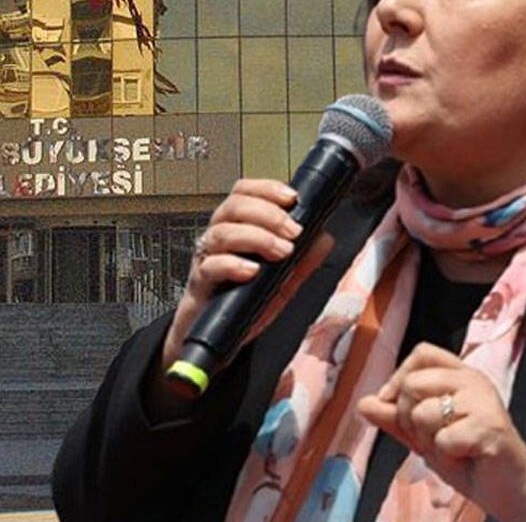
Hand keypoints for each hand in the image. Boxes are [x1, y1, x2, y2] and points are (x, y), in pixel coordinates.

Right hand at [157, 179, 333, 380]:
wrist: (218, 337)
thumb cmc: (244, 301)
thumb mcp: (281, 280)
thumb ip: (302, 260)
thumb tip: (324, 238)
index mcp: (237, 227)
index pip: (244, 193)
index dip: (266, 189)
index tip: (292, 198)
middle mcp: (219, 237)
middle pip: (233, 207)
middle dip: (267, 214)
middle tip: (293, 231)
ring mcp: (207, 259)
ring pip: (221, 232)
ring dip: (256, 237)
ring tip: (281, 252)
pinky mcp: (201, 284)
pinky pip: (210, 267)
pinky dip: (233, 264)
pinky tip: (253, 271)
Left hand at [357, 344, 525, 521]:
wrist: (509, 489)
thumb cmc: (468, 458)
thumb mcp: (423, 435)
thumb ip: (394, 418)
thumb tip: (363, 403)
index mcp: (459, 374)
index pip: (422, 353)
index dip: (399, 378)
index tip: (395, 405)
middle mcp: (473, 381)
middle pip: (413, 384)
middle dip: (409, 419)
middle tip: (432, 438)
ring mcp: (484, 402)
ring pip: (423, 413)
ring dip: (429, 441)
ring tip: (452, 448)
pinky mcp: (491, 427)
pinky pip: (444, 438)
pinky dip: (448, 455)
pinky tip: (467, 457)